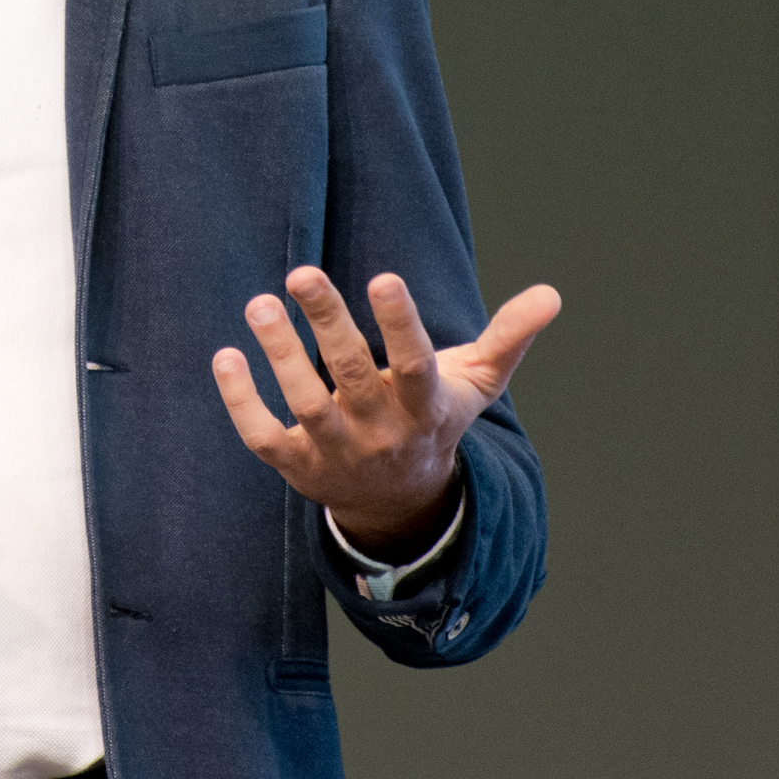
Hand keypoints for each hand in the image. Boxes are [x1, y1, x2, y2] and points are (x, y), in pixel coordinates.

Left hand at [213, 268, 560, 560]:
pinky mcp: (296, 465)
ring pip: (306, 405)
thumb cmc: (434, 420)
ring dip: (280, 356)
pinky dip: (240, 401)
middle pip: (352, 376)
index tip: (383, 277)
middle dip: (327, 323)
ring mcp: (336, 451)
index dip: (401, 324)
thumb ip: (508, 338)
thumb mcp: (476, 386)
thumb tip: (552, 294)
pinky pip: (261, 436)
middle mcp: (380, 431)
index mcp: (425, 407)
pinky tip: (226, 355)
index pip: (415, 365)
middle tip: (301, 272)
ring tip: (259, 304)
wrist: (401, 506)